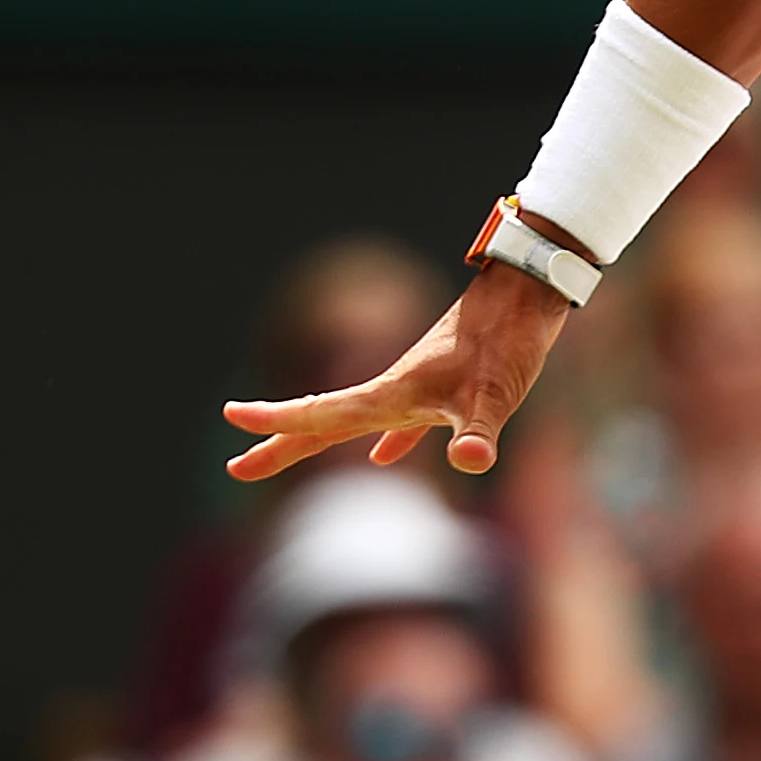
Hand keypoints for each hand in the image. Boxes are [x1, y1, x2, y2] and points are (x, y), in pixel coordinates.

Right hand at [220, 262, 570, 480]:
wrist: (528, 292)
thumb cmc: (511, 340)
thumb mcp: (498, 394)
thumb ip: (479, 433)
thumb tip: (469, 462)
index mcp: (395, 393)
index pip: (324, 414)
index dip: (278, 423)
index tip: (232, 418)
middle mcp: (396, 389)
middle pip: (326, 423)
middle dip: (281, 445)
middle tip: (235, 468)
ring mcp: (418, 387)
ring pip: (356, 420)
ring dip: (320, 440)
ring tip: (285, 455)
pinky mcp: (446, 387)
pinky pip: (404, 422)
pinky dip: (390, 442)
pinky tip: (382, 460)